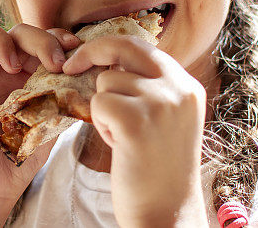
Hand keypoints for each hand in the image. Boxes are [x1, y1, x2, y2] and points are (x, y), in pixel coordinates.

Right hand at [0, 18, 80, 219]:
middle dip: (39, 38)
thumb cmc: (21, 155)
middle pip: (16, 29)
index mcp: (26, 71)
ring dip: (0, 40)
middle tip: (53, 62)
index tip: (75, 50)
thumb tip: (94, 73)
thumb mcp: (51, 121)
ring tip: (13, 67)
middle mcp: (0, 67)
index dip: (57, 36)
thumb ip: (65, 95)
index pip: (40, 35)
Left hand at [62, 35, 208, 226]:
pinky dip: (100, 124)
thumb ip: (149, 87)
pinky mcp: (136, 121)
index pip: (142, 46)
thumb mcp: (166, 118)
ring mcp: (159, 103)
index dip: (110, 48)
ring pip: (107, 81)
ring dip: (104, 109)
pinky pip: (98, 103)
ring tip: (122, 138)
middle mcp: (178, 88)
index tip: (87, 58)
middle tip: (70, 67)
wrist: (168, 214)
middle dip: (92, 52)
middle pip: (124, 46)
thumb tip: (111, 59)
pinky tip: (118, 145)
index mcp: (187, 86)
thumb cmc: (158, 170)